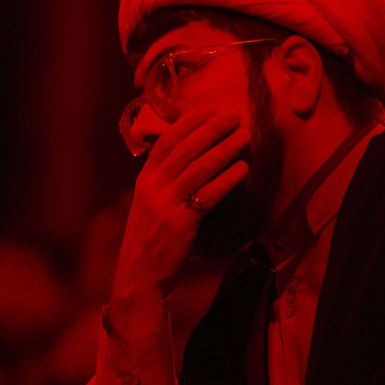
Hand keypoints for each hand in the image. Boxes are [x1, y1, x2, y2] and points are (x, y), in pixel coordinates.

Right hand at [108, 109, 250, 340]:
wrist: (140, 275)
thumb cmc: (150, 240)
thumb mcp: (150, 205)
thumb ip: (165, 182)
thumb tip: (193, 159)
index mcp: (145, 180)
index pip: (166, 141)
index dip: (188, 123)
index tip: (209, 109)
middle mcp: (153, 188)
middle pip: (186, 149)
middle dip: (211, 129)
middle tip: (234, 116)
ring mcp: (166, 205)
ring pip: (199, 168)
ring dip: (224, 148)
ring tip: (244, 136)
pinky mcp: (181, 224)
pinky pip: (208, 195)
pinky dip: (227, 180)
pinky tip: (242, 170)